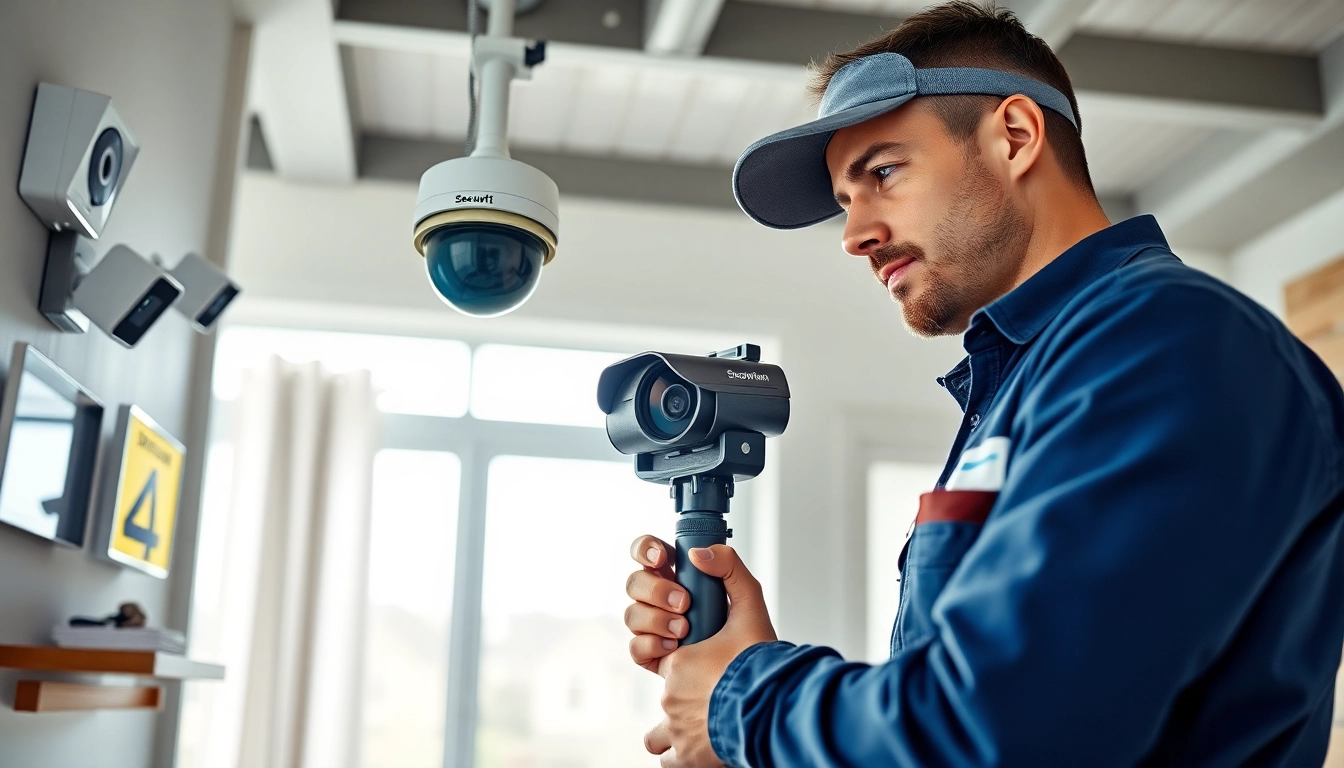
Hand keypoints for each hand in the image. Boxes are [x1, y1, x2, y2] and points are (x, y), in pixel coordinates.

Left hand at [625, 537, 777, 767]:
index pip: (663, 659)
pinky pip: (668, 759)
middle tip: (710, 695)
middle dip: (683, 696)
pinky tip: (700, 746)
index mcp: (678, 665)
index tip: (696, 661)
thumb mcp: (751, 608)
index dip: (679, 659)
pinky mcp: (685, 759)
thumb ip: (730, 572)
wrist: (776, 709)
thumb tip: (699, 554)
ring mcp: (676, 731)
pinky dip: (680, 755)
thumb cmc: (763, 666)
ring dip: (674, 730)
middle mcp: (671, 698)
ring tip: (700, 724)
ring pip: (658, 734)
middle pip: (667, 696)